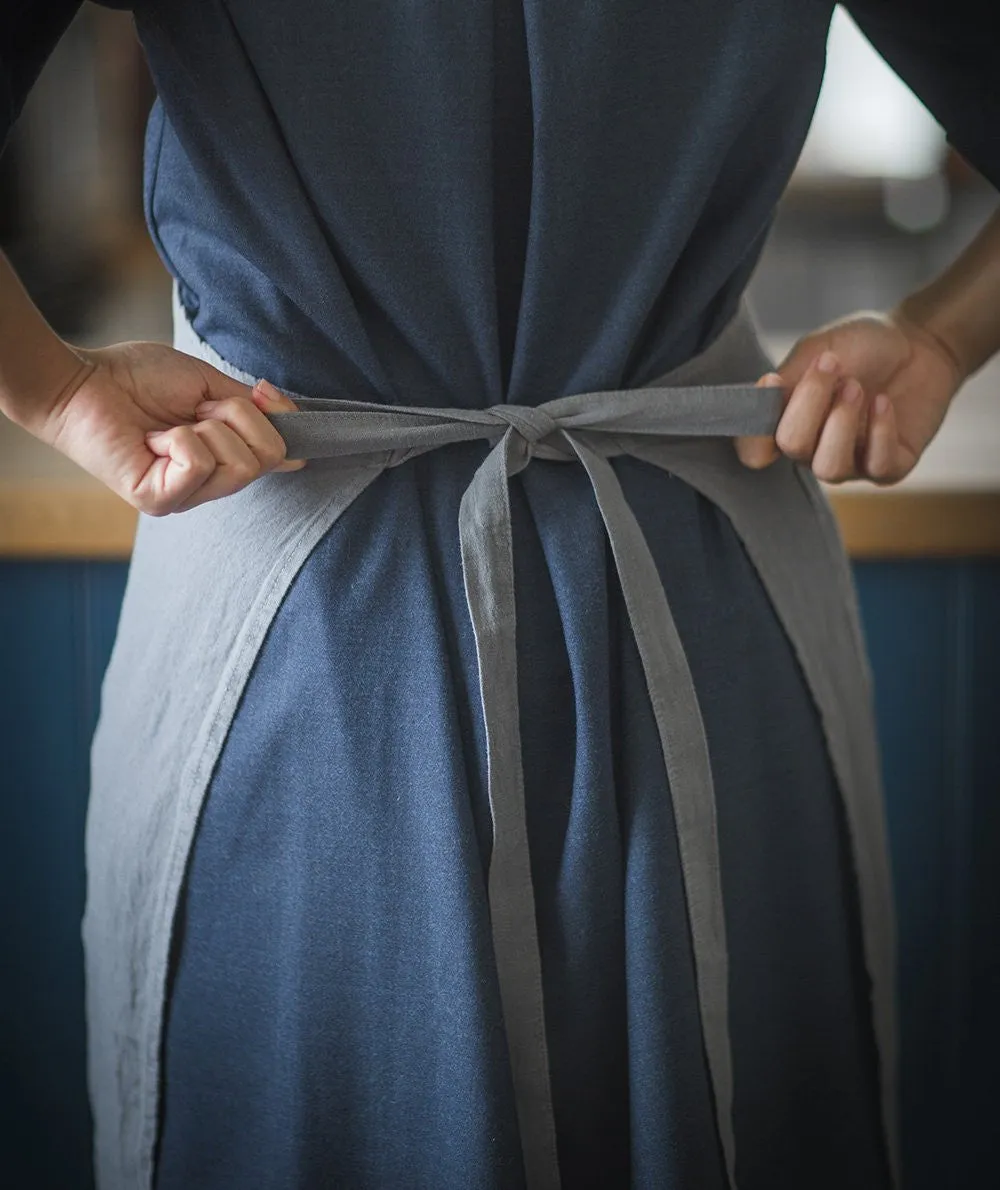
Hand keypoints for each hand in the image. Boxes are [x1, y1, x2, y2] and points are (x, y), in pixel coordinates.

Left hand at [33, 340, 304, 514]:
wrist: (82, 381)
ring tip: (169, 425)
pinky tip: (152, 439)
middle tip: (196, 410)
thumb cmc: (137, 379)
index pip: (278, 456)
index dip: (278, 421)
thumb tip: (290, 418)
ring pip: (237, 465)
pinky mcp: (158, 500)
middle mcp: (206, 486)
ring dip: (206, 428)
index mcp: (221, 460)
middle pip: (265, 459)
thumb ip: (251, 406)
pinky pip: (198, 465)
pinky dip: (179, 439)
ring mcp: (183, 498)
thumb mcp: (210, 385)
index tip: (260, 394)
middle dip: (236, 418)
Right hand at [734, 309, 964, 483]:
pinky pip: (876, 465)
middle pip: (792, 446)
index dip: (755, 429)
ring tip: (857, 387)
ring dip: (842, 422)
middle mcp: (813, 450)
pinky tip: (883, 402)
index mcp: (787, 423)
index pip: (753, 452)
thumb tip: (762, 399)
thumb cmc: (863, 347)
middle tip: (832, 366)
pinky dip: (879, 430)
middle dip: (809, 402)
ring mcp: (851, 462)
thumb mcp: (817, 351)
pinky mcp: (889, 467)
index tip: (772, 382)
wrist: (920, 342)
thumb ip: (787, 381)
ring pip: (830, 466)